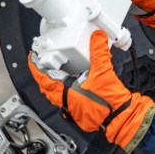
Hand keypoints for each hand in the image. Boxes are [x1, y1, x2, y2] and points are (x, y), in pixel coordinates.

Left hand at [28, 30, 154, 153]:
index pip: (44, 79)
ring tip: (57, 74)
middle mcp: (66, 103)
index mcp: (66, 93)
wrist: (121, 116)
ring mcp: (72, 110)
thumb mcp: (103, 70)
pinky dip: (65, 93)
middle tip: (43, 64)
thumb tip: (97, 37)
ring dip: (54, 85)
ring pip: (56, 96)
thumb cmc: (110, 100)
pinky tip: (73, 87)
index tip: (33, 58)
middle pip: (47, 88)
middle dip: (43, 76)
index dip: (36, 67)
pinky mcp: (80, 114)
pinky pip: (66, 103)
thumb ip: (99, 51)